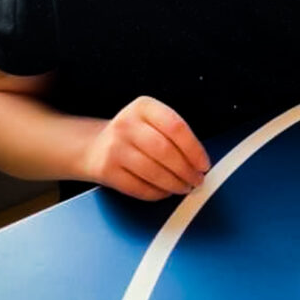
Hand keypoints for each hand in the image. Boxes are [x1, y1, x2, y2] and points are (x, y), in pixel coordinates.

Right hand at [82, 96, 210, 200]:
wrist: (95, 145)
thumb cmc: (133, 134)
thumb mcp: (151, 120)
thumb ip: (173, 133)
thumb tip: (198, 159)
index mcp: (143, 106)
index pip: (176, 127)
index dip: (194, 149)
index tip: (204, 164)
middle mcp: (127, 124)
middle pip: (166, 151)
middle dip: (186, 170)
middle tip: (197, 179)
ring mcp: (115, 147)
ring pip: (153, 172)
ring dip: (174, 184)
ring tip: (184, 187)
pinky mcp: (107, 170)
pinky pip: (139, 187)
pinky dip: (157, 193)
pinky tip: (165, 191)